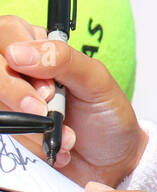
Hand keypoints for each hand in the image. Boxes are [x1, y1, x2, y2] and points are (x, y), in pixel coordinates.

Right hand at [1, 14, 145, 185]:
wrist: (111, 159)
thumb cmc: (108, 115)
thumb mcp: (98, 82)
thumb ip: (64, 60)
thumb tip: (17, 52)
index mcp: (41, 50)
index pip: (7, 32)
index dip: (19, 58)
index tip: (47, 86)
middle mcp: (21, 71)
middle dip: (16, 93)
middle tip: (44, 111)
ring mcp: (12, 99)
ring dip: (31, 124)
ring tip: (66, 134)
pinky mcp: (10, 126)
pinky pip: (3, 128)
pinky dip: (31, 141)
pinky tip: (55, 145)